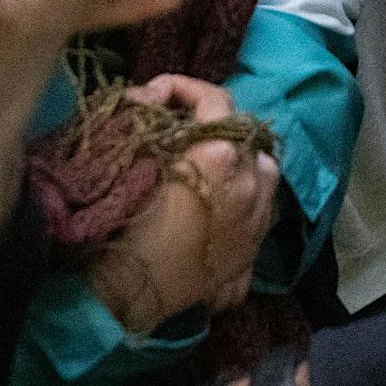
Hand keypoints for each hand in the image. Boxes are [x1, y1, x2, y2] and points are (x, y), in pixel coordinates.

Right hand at [88, 74, 280, 330]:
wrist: (124, 298)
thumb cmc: (121, 225)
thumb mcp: (131, 159)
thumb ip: (147, 119)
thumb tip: (151, 96)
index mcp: (222, 158)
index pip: (216, 100)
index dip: (185, 87)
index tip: (156, 92)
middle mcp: (251, 186)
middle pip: (247, 135)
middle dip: (216, 125)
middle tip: (181, 128)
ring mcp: (257, 223)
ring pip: (264, 173)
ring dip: (239, 161)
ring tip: (205, 164)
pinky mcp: (251, 256)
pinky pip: (260, 212)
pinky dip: (245, 200)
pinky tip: (218, 205)